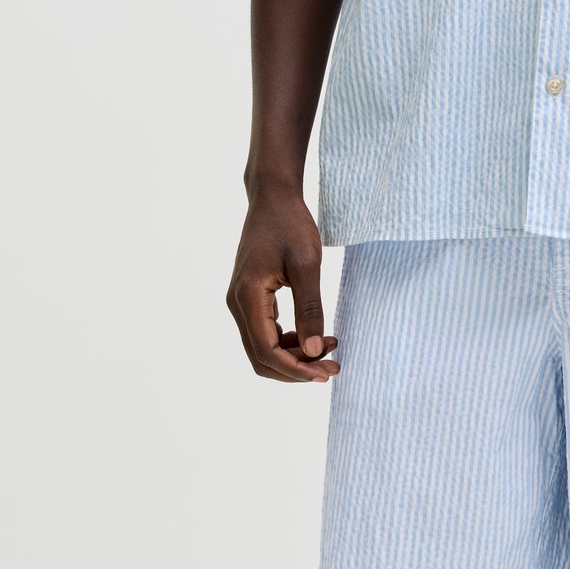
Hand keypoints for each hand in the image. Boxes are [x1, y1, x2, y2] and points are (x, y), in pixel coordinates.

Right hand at [226, 189, 340, 382]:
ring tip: (330, 348)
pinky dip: (289, 340)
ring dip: (295, 355)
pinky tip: (316, 334)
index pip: (266, 351)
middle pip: (261, 357)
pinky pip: (266, 331)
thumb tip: (315, 351)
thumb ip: (310, 309)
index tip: (326, 373)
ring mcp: (242, 300)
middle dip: (296, 369)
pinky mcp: (251, 296)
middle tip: (332, 367)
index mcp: (247, 297)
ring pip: (263, 347)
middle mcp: (237, 304)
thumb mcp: (307, 264)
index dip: (296, 369)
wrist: (274, 195)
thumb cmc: (290, 223)